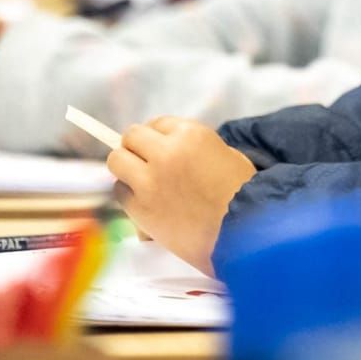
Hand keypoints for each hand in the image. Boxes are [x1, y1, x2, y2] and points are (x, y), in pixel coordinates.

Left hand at [105, 118, 255, 273]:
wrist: (243, 235)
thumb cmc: (243, 195)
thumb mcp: (226, 155)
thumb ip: (194, 148)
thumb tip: (169, 151)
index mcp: (191, 135)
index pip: (157, 123)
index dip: (157, 137)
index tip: (158, 148)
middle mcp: (166, 152)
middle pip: (131, 137)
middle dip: (137, 147)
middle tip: (145, 162)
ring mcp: (149, 180)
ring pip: (117, 161)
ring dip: (127, 168)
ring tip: (140, 181)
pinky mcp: (140, 208)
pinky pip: (120, 191)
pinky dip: (128, 194)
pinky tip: (143, 201)